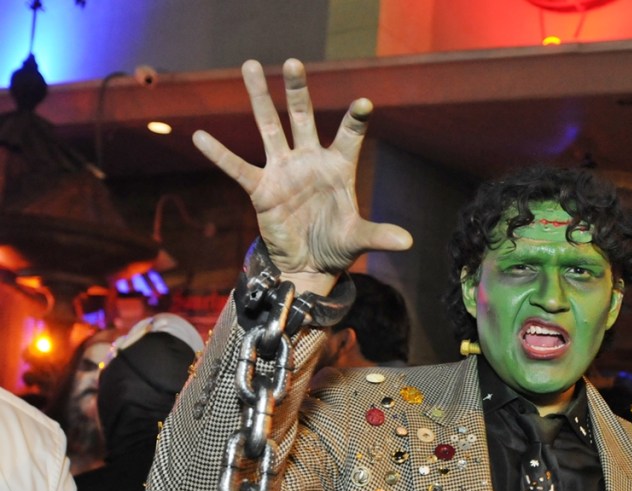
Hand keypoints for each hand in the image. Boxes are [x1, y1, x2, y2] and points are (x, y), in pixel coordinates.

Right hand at [193, 59, 411, 290]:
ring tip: (250, 65)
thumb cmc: (336, 245)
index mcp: (338, 167)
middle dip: (299, 91)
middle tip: (293, 62)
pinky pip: (238, 168)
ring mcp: (284, 171)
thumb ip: (379, 235)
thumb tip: (408, 243)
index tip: (365, 103)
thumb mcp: (358, 239)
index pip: (349, 136)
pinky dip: (220, 154)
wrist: (308, 264)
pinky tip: (200, 135)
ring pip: (270, 127)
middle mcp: (310, 161)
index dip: (355, 120)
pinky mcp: (262, 189)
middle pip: (303, 117)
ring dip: (260, 98)